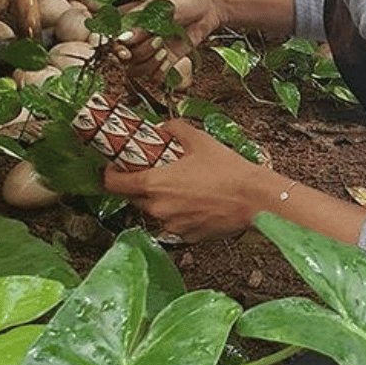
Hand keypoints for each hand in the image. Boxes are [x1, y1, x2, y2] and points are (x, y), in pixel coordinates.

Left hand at [104, 119, 269, 241]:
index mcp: (154, 184)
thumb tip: (165, 127)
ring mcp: (173, 226)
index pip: (114, 184)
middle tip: (154, 172)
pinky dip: (180, 214)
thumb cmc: (228, 171)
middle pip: (134, 199)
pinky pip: (175, 225)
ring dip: (161, 201)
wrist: (255, 200)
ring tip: (181, 187)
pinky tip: (196, 202)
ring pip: (156, 213)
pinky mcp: (188, 237)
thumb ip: (175, 130)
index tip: (116, 167)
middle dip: (140, 186)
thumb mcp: (200, 141)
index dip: (110, 175)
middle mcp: (158, 209)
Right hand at [117, 0, 228, 82]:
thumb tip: (122, 39)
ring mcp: (151, 52)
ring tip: (164, 50)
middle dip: (142, 53)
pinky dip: (160, 72)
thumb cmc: (184, 0)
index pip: (114, 42)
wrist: (208, 8)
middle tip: (158, 40)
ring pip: (138, 70)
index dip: (117, 50)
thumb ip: (141, 26)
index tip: (125, 52)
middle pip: (127, 59)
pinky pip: (154, 77)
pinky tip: (169, 61)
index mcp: (133, 23)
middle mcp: (139, 39)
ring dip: (150, 64)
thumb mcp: (161, 10)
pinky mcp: (165, 62)